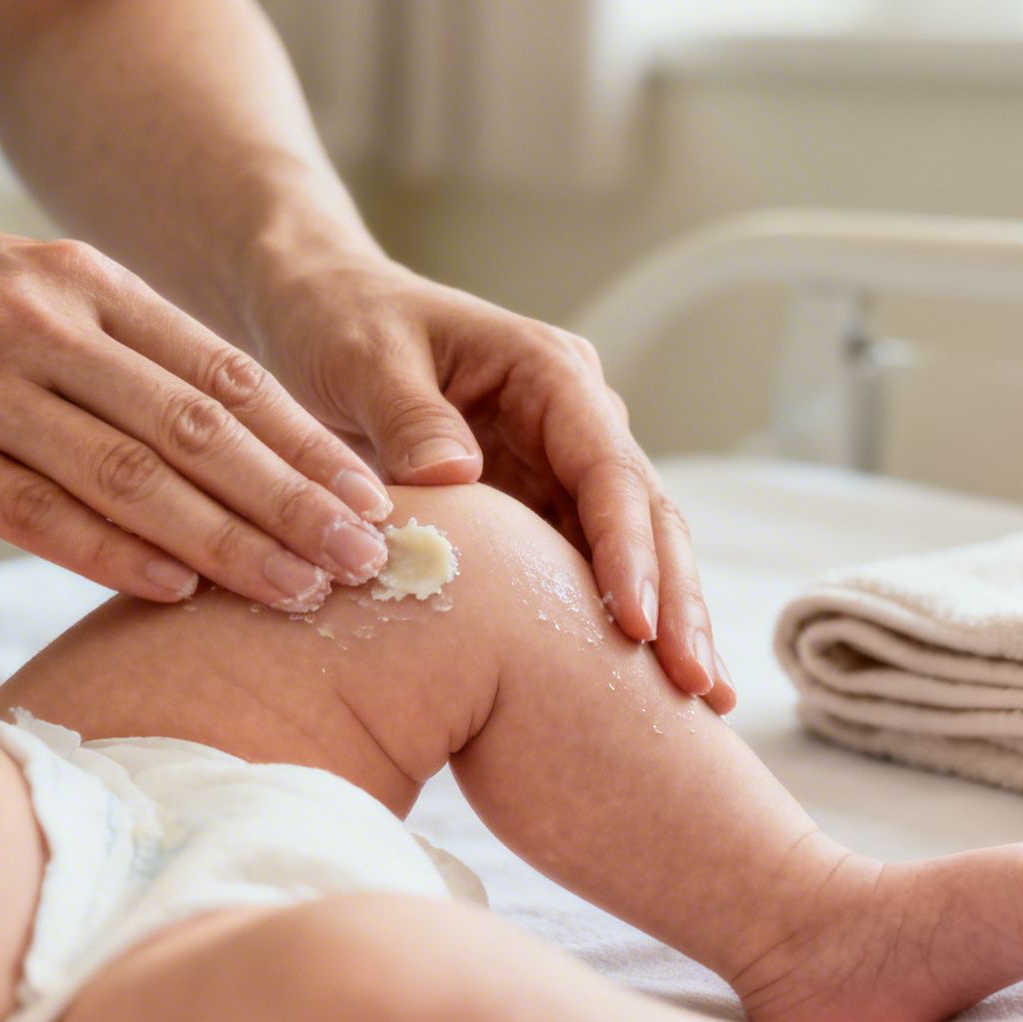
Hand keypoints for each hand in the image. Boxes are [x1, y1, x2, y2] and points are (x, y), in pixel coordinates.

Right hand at [0, 216, 393, 611]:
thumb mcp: (21, 285)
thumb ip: (115, 350)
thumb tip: (224, 442)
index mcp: (81, 279)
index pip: (223, 369)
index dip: (305, 441)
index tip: (372, 497)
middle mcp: (42, 323)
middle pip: (197, 424)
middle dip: (293, 497)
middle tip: (366, 556)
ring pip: (129, 472)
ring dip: (225, 540)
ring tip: (299, 590)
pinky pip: (33, 509)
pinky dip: (113, 552)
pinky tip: (178, 589)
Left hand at [249, 258, 736, 713]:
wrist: (321, 316)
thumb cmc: (342, 325)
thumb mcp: (365, 359)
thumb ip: (409, 414)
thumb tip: (460, 472)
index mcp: (550, 373)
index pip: (608, 470)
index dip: (628, 551)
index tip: (636, 626)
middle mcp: (575, 420)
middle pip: (645, 517)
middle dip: (675, 601)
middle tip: (697, 687)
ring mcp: (563, 465)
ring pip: (633, 551)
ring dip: (665, 623)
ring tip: (701, 704)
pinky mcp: (538, 505)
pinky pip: (584, 569)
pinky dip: (612, 625)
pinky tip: (641, 690)